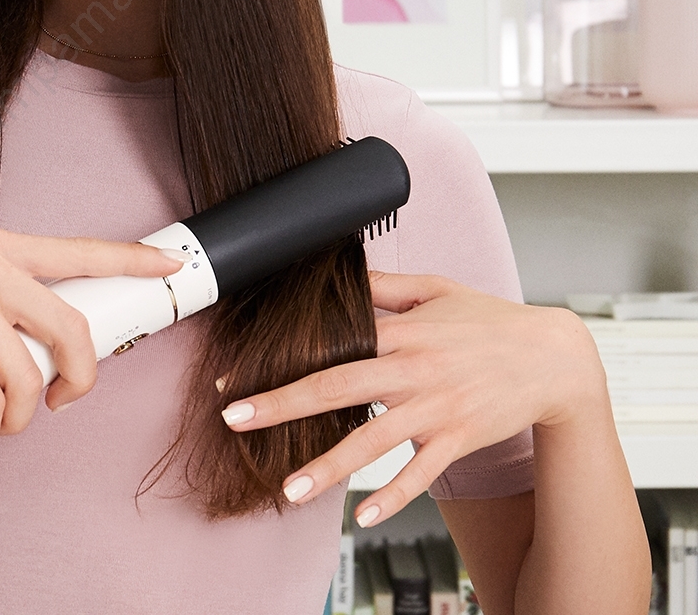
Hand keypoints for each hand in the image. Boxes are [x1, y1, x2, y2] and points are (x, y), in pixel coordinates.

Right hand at [0, 227, 182, 450]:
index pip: (83, 250)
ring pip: (32, 377)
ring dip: (21, 417)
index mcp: (3, 247)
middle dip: (79, 379)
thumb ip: (3, 298)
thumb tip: (45, 348)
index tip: (169, 264)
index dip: (134, 259)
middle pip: (74, 330)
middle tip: (60, 402)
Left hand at [219, 271, 606, 526]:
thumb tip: (342, 275)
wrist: (554, 357)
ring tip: (290, 488)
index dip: (282, 357)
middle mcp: (414, 369)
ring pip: (373, 440)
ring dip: (329, 466)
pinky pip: (421, 474)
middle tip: (237, 421)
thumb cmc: (490, 320)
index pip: (330, 342)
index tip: (237, 376)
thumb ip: (385, 287)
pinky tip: (362, 515)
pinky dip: (392, 496)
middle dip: (283, 405)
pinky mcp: (459, 438)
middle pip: (338, 387)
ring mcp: (437, 407)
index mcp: (402, 330)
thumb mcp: (436, 289)